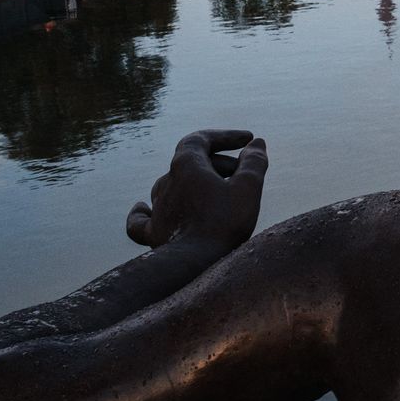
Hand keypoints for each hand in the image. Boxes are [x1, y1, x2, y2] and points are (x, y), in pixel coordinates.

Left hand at [125, 130, 267, 251]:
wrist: (193, 264)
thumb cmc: (223, 223)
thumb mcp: (248, 188)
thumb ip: (253, 162)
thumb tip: (256, 145)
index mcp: (185, 166)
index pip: (200, 139)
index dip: (224, 136)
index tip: (246, 139)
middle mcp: (166, 182)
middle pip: (192, 162)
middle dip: (220, 163)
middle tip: (245, 175)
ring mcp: (157, 207)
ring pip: (174, 185)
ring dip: (197, 184)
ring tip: (219, 194)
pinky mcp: (152, 232)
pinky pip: (143, 217)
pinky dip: (146, 209)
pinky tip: (143, 207)